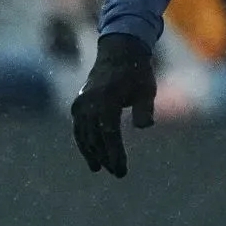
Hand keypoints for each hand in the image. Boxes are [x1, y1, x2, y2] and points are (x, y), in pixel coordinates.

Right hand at [70, 33, 157, 177]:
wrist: (118, 52)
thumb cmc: (137, 73)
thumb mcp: (147, 89)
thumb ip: (145, 109)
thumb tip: (144, 126)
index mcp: (106, 99)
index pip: (109, 133)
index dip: (114, 153)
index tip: (121, 169)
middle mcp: (89, 103)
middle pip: (95, 138)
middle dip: (106, 158)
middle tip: (118, 173)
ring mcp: (80, 104)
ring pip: (83, 136)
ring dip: (92, 154)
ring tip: (101, 169)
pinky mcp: (78, 106)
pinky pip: (79, 129)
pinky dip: (84, 144)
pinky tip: (91, 157)